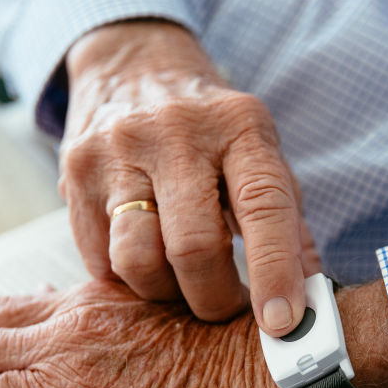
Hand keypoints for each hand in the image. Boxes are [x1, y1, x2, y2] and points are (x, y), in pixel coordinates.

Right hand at [61, 20, 320, 335]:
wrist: (134, 66)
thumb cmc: (212, 130)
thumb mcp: (260, 157)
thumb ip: (288, 228)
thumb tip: (312, 305)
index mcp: (239, 127)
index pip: (262, 207)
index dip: (275, 272)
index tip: (282, 322)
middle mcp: (176, 133)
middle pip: (193, 248)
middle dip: (214, 300)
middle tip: (227, 308)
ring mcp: (118, 151)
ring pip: (138, 261)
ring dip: (165, 295)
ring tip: (183, 285)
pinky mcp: (75, 174)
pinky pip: (100, 259)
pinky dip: (128, 280)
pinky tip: (147, 263)